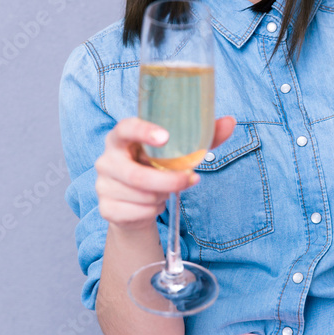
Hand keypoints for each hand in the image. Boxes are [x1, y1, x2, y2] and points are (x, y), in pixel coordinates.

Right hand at [95, 116, 236, 230]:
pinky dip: (153, 211)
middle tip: (191, 180)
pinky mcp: (106, 208)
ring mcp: (103, 185)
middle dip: (168, 181)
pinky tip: (153, 204)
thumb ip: (203, 137)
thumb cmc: (157, 168)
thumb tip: (231, 122)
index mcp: (121, 137)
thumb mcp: (178, 152)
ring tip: (164, 191)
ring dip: (162, 196)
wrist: (135, 204)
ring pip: (141, 196)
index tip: (165, 137)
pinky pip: (138, 213)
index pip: (126, 128)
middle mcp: (107, 159)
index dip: (143, 131)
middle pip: (136, 174)